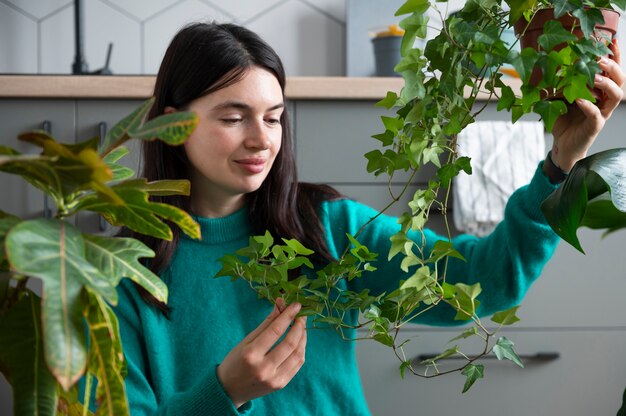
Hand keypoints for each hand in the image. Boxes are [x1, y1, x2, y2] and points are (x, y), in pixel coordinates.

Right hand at [217, 298, 306, 408]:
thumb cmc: (235, 362)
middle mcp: (264, 368)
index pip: (275, 331)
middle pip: (290, 343)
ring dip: (303, 337)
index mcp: (251, 354)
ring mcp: (274, 379)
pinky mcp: (281, 384)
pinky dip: (301, 350)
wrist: (229, 390)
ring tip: (302, 326)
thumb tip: (280, 305)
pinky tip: (300, 341)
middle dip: (299, 325)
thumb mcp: (246, 341)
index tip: (296, 305)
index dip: (288, 315)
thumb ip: (265, 324)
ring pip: (297, 354)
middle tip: (302, 314)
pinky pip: (297, 365)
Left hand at [550, 39, 624, 171]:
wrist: (563, 144)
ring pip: (616, 96)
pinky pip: (597, 114)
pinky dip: (589, 106)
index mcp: (600, 91)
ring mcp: (602, 113)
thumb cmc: (564, 119)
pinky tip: (580, 100)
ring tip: (595, 76)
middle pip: (620, 80)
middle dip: (613, 66)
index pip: (612, 70)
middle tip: (600, 58)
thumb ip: (561, 83)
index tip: (610, 40)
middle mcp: (605, 100)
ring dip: (606, 84)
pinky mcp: (595, 126)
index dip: (614, 55)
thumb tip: (552, 65)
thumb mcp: (560, 97)